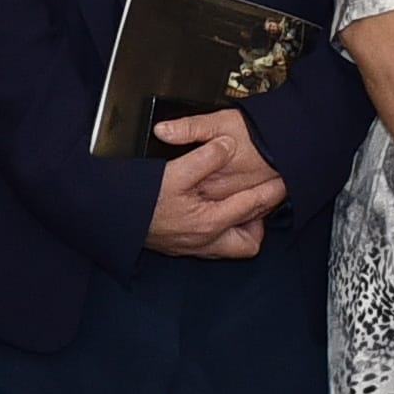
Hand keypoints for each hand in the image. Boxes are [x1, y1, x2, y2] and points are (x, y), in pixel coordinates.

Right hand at [143, 107, 285, 261]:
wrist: (110, 218)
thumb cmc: (140, 199)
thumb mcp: (174, 171)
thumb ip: (205, 156)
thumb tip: (227, 146)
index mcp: (210, 222)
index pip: (252, 207)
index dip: (271, 191)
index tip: (282, 182)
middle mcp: (206, 241)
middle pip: (249, 242)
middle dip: (258, 222)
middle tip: (257, 199)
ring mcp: (193, 247)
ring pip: (231, 247)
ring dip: (239, 228)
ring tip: (236, 205)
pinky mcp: (181, 247)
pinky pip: (213, 245)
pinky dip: (220, 230)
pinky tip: (211, 211)